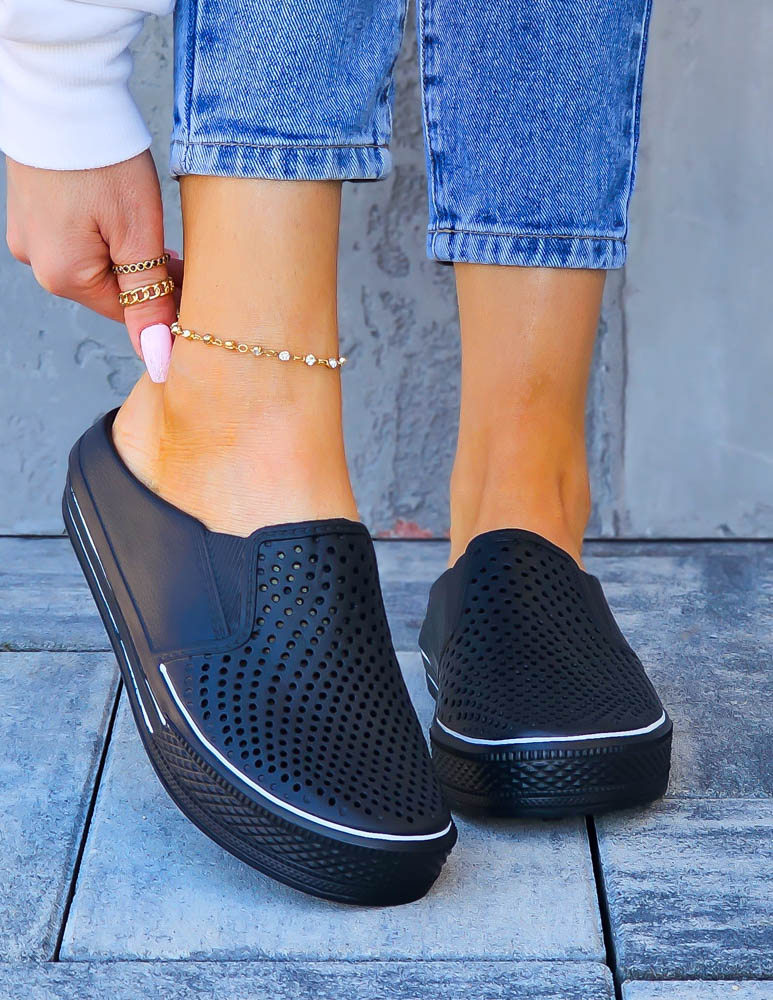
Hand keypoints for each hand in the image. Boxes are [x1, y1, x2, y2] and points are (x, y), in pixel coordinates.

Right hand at [5, 150, 182, 379]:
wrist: (64, 91)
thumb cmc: (104, 159)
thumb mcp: (139, 235)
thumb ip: (147, 300)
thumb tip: (157, 358)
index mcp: (64, 277)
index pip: (129, 313)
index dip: (167, 303)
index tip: (198, 288)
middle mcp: (39, 265)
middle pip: (112, 291)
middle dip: (149, 278)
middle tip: (182, 256)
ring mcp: (31, 238)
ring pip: (97, 265)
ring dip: (130, 257)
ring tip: (154, 231)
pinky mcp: (33, 214)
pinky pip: (78, 240)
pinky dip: (106, 235)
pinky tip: (122, 214)